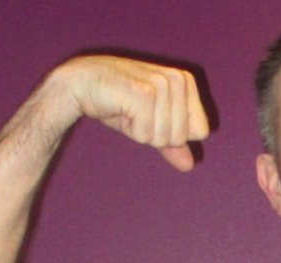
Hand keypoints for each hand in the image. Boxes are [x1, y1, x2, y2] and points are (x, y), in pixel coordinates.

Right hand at [54, 55, 210, 170]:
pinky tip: (120, 110)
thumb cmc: (115, 102)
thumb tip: (189, 165)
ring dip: (141, 131)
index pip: (201, 131)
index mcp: (185, 81)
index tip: (149, 116)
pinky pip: (146, 135)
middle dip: (155, 134)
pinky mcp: (143, 93)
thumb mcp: (149, 123)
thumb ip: (171, 142)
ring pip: (164, 137)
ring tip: (127, 109)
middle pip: (181, 137)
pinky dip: (131, 129)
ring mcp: (161, 84)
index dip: (172, 134)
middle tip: (134, 113)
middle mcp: (177, 79)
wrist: (79, 84)